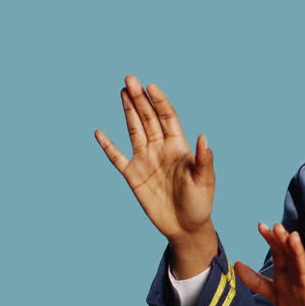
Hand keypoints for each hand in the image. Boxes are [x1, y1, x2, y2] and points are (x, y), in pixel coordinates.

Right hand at [94, 75, 214, 242]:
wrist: (185, 227)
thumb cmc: (200, 203)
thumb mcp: (205, 181)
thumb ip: (204, 159)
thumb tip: (204, 137)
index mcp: (179, 146)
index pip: (167, 117)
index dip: (159, 102)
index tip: (151, 86)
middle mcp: (161, 149)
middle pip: (148, 118)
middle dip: (139, 99)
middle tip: (130, 79)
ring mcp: (146, 160)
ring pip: (134, 130)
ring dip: (128, 111)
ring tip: (122, 91)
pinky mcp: (133, 176)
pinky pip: (117, 158)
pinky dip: (108, 146)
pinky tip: (99, 133)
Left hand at [235, 222, 304, 305]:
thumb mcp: (277, 296)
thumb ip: (258, 282)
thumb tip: (236, 264)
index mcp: (290, 277)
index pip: (280, 256)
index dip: (271, 242)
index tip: (261, 225)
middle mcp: (300, 280)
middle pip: (291, 259)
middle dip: (283, 243)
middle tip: (277, 226)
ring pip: (304, 272)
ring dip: (299, 255)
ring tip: (294, 237)